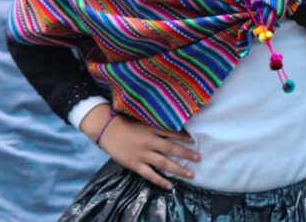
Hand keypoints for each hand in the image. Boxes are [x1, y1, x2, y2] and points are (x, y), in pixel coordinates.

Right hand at [80, 107, 199, 189]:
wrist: (106, 129)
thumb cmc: (123, 122)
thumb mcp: (141, 119)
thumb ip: (154, 123)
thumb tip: (168, 124)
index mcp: (151, 129)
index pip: (171, 133)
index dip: (183, 137)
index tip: (194, 141)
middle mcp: (150, 141)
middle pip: (171, 149)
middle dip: (186, 153)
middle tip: (198, 158)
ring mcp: (143, 154)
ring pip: (164, 163)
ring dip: (178, 169)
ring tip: (191, 173)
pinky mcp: (135, 165)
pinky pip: (151, 175)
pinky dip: (161, 181)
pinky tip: (170, 186)